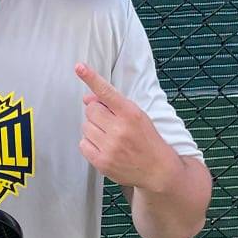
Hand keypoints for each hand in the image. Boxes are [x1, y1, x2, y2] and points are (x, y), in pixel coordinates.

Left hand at [76, 63, 177, 191]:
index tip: (79, 67)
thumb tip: (87, 99)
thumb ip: (113, 105)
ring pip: (85, 126)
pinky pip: (83, 144)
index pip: (107, 92)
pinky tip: (104, 147)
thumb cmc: (148, 140)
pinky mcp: (102, 162)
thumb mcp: (137, 116)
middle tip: (110, 122)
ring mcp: (110, 147)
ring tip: (110, 137)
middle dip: (97, 113)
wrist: (158, 170)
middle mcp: (119, 129)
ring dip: (93, 129)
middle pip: (91, 110)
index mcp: (131, 113)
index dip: (91, 78)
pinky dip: (90, 144)